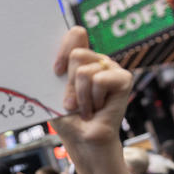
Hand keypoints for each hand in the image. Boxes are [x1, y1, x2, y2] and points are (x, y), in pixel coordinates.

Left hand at [52, 28, 131, 147]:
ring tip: (85, 108)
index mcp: (80, 59)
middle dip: (69, 84)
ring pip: (84, 71)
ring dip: (80, 96)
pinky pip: (99, 79)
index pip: (76, 34)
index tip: (56, 71)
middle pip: (76, 55)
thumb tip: (49, 60)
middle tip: (72, 103)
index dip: (63, 49)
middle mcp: (97, 60)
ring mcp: (111, 68)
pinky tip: (98, 108)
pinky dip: (93, 98)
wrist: (83, 139)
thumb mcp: (53, 92)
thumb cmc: (67, 118)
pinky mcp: (124, 78)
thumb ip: (55, 73)